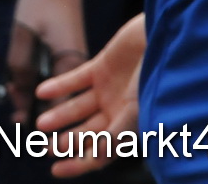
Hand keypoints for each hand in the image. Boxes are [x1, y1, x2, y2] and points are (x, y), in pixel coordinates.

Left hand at [8, 0, 86, 122]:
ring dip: (34, 96)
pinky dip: (37, 80)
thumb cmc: (42, 0)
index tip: (25, 129)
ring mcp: (73, 58)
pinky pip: (54, 75)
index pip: (61, 106)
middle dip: (36, 110)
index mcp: (73, 64)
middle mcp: (78, 66)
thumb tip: (20, 96)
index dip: (44, 121)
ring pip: (55, 89)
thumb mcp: (25, 32)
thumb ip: (21, 64)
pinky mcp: (67, 51)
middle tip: (13, 118)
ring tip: (12, 99)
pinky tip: (19, 83)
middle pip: (60, 101)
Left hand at [35, 13, 145, 177]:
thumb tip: (96, 157)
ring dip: (59, 116)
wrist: (167, 37)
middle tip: (44, 146)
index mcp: (133, 127)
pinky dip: (59, 85)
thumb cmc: (161, 75)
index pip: (103, 153)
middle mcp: (119, 110)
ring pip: (78, 107)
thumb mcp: (139, 109)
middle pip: (88, 132)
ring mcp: (110, 88)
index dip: (80, 164)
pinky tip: (41, 91)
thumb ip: (118, 134)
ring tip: (40, 124)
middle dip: (66, 142)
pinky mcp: (102, 66)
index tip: (55, 171)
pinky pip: (76, 79)